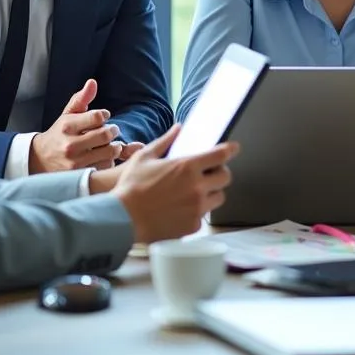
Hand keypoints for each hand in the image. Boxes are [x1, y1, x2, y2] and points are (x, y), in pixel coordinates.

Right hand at [28, 80, 123, 173]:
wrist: (40, 160)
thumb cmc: (59, 133)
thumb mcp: (67, 114)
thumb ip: (81, 98)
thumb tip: (92, 82)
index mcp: (67, 126)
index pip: (98, 116)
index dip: (104, 114)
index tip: (103, 116)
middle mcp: (70, 145)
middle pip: (106, 134)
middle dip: (112, 130)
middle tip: (110, 131)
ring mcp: (75, 163)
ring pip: (109, 151)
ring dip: (113, 146)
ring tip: (107, 144)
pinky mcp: (80, 175)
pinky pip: (106, 165)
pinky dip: (108, 160)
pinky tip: (101, 156)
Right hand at [112, 125, 238, 243]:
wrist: (121, 220)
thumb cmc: (131, 187)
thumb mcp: (144, 157)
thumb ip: (165, 141)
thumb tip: (177, 128)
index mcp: (187, 167)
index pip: (221, 155)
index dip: (230, 150)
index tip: (233, 148)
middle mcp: (197, 187)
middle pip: (226, 177)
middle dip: (220, 173)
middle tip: (209, 173)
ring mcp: (196, 208)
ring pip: (218, 197)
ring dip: (212, 193)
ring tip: (195, 192)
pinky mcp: (192, 226)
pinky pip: (204, 215)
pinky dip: (198, 211)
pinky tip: (183, 209)